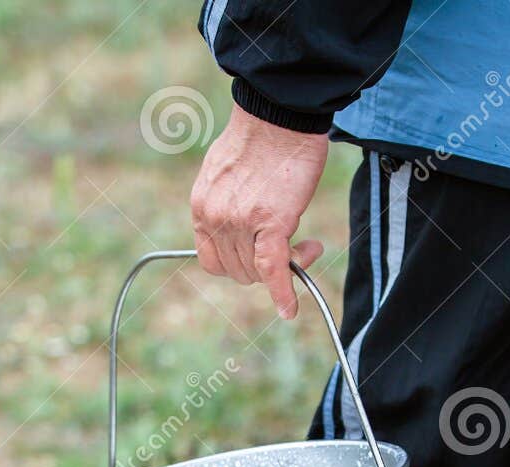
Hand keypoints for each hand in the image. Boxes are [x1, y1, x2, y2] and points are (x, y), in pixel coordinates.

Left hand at [190, 105, 327, 318]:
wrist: (279, 114)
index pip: (211, 260)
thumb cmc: (261, 138)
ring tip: (308, 243)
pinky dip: (283, 293)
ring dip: (286, 266)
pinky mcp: (270, 223)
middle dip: (264, 267)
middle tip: (294, 247)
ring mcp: (239, 223)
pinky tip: (290, 310)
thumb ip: (226, 206)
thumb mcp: (225, 174)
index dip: (237, 264)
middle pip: (237, 270)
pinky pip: (274, 269)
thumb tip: (242, 229)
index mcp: (201, 206)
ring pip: (258, 271)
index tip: (258, 256)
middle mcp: (214, 218)